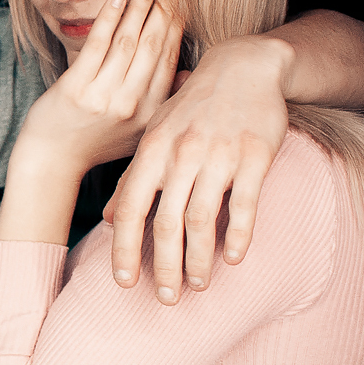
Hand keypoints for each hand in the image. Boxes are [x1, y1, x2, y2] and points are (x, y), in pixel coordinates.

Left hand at [15, 0, 183, 174]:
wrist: (53, 159)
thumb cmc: (96, 142)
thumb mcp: (139, 133)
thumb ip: (164, 105)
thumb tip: (188, 75)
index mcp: (152, 114)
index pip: (168, 60)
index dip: (176, 25)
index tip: (181, 0)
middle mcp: (132, 106)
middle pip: (152, 47)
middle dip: (164, 10)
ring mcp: (103, 97)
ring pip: (127, 42)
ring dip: (139, 8)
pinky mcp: (76, 89)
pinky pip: (97, 45)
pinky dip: (109, 19)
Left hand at [102, 32, 291, 302]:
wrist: (244, 65)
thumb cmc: (193, 106)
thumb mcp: (155, 134)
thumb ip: (133, 177)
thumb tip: (108, 219)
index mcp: (152, 151)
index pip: (129, 208)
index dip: (123, 249)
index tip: (124, 282)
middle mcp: (182, 154)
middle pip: (166, 223)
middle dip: (163, 266)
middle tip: (166, 298)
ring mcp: (219, 155)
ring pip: (203, 219)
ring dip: (199, 259)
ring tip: (198, 285)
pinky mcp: (255, 156)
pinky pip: (245, 204)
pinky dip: (239, 235)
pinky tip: (235, 258)